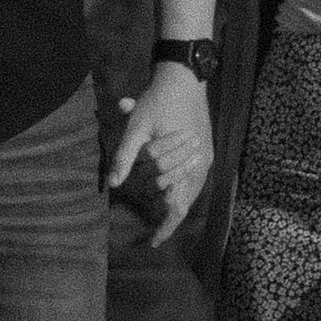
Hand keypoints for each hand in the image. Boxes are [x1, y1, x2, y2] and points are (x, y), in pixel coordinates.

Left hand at [106, 60, 213, 246]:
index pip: (177, 208)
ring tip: (159, 212)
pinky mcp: (208, 150)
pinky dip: (181, 187)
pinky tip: (170, 189)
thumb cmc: (157, 101)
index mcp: (187, 163)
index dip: (166, 228)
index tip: (153, 243)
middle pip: (186, 202)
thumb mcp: (136, 128)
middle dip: (166, 213)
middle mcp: (202, 165)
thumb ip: (125, 157)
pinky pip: (196, 179)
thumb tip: (112, 184)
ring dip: (174, 201)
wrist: (184, 77)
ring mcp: (207, 158)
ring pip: (191, 192)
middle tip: (152, 226)